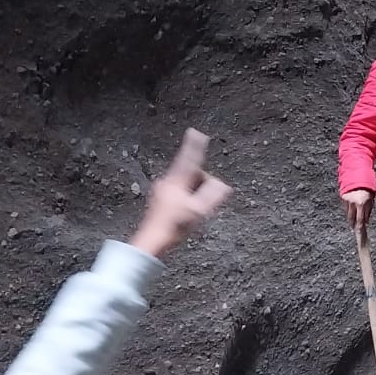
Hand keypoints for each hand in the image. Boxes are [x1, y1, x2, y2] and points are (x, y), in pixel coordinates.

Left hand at [129, 129, 231, 259]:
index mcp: (177, 182)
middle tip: (201, 204)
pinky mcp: (160, 199)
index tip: (197, 133)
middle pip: (192, 174)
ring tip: (191, 212)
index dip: (195, 146)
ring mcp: (162, 190)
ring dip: (193, 194)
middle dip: (201, 185)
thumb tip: (223, 185)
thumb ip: (213, 195)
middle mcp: (167, 182)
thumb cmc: (174, 226)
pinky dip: (186, 200)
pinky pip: (179, 193)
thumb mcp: (199, 211)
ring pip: (186, 185)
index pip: (189, 159)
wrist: (152, 241)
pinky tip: (184, 215)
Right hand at [342, 188, 374, 230]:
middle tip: (355, 230)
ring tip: (353, 223)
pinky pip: (345, 207)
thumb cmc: (367, 187)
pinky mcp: (342, 197)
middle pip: (352, 218)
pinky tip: (351, 212)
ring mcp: (346, 200)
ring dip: (351, 218)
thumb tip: (366, 220)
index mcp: (361, 203)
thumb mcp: (371, 198)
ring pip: (348, 213)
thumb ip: (368, 210)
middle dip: (354, 224)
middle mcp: (352, 202)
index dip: (360, 227)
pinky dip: (348, 211)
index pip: (360, 219)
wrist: (357, 174)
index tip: (360, 233)